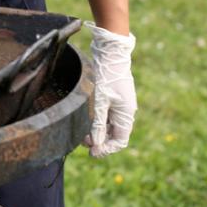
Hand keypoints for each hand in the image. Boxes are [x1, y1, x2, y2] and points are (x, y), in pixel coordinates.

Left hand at [83, 23, 136, 157]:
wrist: (110, 54)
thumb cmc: (106, 78)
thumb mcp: (100, 102)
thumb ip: (98, 124)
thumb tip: (96, 144)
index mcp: (126, 115)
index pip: (120, 141)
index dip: (106, 149)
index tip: (91, 152)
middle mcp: (124, 112)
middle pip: (113, 135)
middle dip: (99, 141)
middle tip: (82, 141)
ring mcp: (119, 105)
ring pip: (108, 126)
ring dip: (96, 131)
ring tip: (81, 132)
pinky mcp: (112, 98)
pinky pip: (106, 116)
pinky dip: (96, 121)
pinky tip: (84, 120)